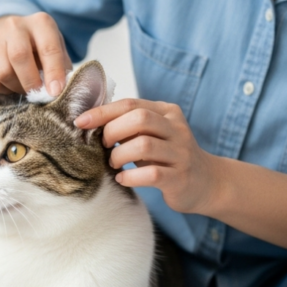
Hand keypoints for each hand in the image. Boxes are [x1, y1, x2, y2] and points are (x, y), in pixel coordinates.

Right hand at [0, 12, 72, 95]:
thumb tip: (56, 91)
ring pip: (2, 71)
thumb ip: (60, 69)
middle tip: (37, 95)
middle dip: (30, 81)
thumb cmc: (40, 49)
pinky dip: (3, 89)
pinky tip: (11, 85)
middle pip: (19, 56)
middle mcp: (15, 25)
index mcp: (40, 22)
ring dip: (16, 87)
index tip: (55, 92)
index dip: (53, 72)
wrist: (13, 37)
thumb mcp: (57, 52)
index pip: (48, 48)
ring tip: (25, 88)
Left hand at [75, 98, 225, 214]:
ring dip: (119, 155)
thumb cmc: (167, 156)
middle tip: (103, 145)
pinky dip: (130, 177)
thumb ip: (129, 124)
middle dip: (112, 131)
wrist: (207, 182)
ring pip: (144, 145)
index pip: (131, 104)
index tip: (80, 121)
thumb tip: (90, 121)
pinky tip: (122, 179)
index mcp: (167, 112)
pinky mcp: (180, 178)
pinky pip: (151, 174)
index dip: (103, 112)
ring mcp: (181, 154)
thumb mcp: (152, 133)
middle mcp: (177, 129)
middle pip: (139, 119)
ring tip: (113, 163)